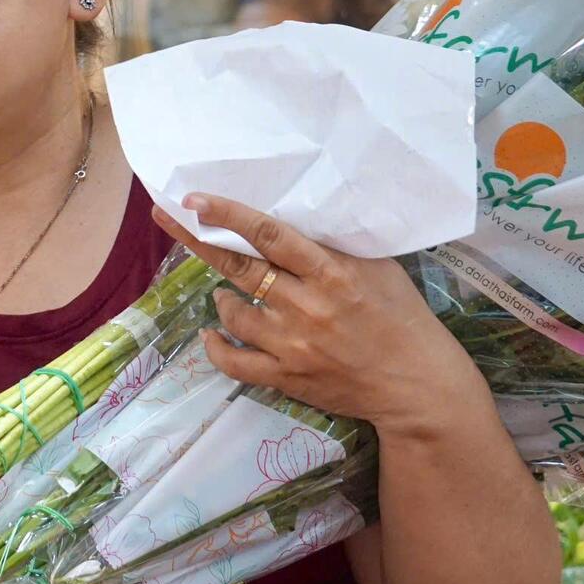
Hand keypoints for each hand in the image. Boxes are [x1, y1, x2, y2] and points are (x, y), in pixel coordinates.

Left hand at [156, 194, 487, 435]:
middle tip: (167, 217)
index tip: (194, 199)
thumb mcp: (376, 268)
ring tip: (227, 294)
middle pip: (239, 268)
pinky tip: (212, 333)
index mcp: (331, 273)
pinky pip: (233, 361)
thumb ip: (332, 247)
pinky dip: (216, 344)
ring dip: (222, 298)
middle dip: (198, 239)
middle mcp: (307, 306)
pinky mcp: (286, 377)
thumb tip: (283, 221)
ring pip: (233, 312)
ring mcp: (292, 345)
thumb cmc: (401, 317)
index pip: (269, 235)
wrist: (417, 384)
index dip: (228, 214)